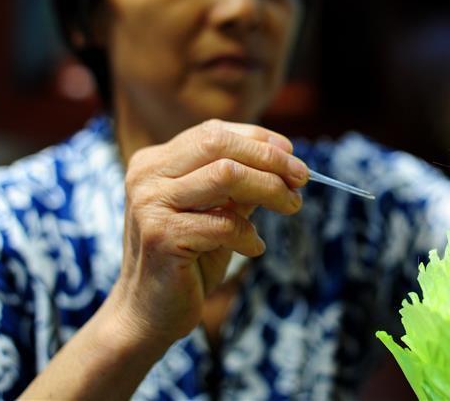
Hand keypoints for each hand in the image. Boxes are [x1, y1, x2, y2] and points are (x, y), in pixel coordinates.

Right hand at [108, 119, 307, 348]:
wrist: (147, 315)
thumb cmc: (187, 261)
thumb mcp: (216, 213)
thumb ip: (241, 186)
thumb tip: (286, 162)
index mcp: (155, 162)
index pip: (214, 133)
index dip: (259, 139)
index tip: (293, 155)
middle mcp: (147, 175)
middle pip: (219, 144)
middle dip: (269, 158)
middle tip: (302, 178)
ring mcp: (150, 204)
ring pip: (226, 174)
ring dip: (269, 188)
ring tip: (291, 206)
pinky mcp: (160, 236)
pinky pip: (223, 223)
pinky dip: (249, 234)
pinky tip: (255, 247)